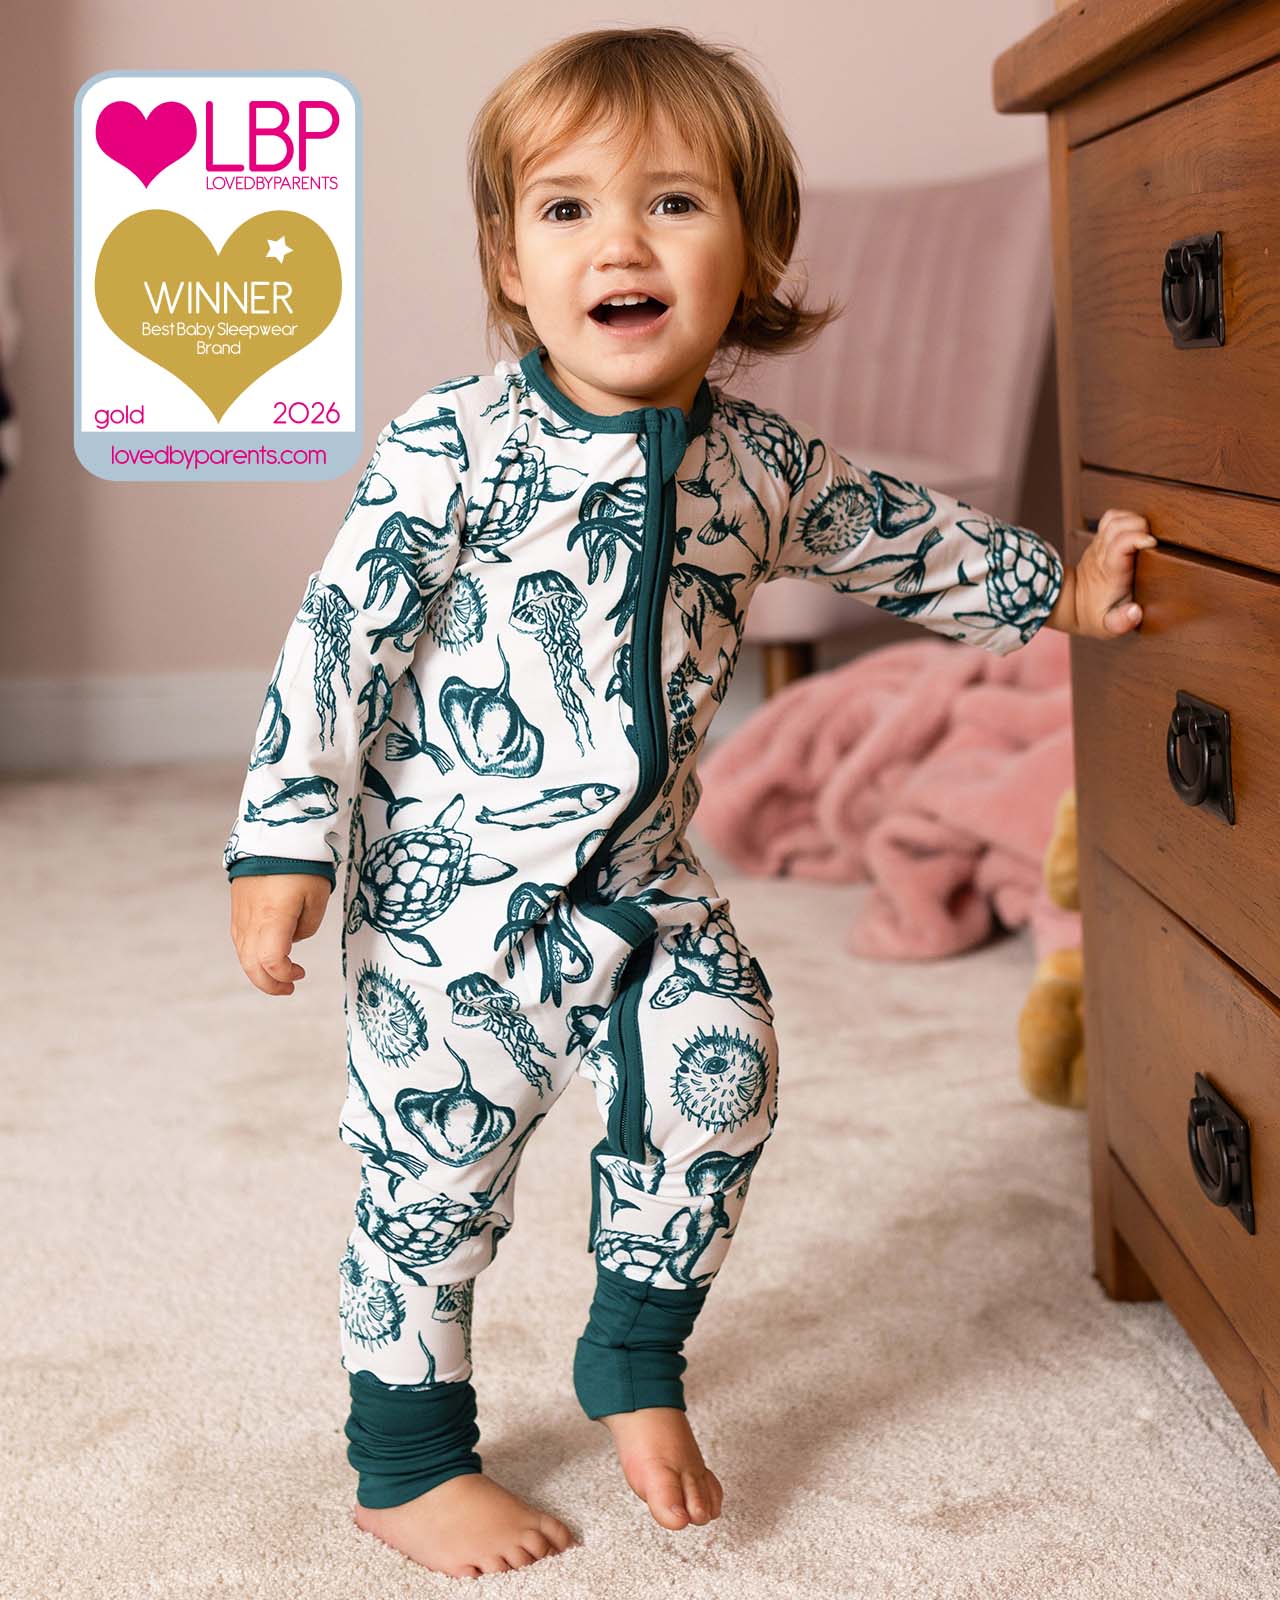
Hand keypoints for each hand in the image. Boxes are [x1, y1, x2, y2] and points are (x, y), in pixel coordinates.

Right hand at [230, 874, 331, 994]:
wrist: (274, 833)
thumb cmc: (301, 863)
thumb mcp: (317, 897)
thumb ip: (308, 926)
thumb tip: (293, 939)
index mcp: (272, 918)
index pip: (270, 961)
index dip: (284, 975)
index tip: (301, 973)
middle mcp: (251, 920)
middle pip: (251, 966)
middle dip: (269, 984)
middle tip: (289, 988)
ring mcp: (240, 914)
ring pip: (243, 955)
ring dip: (260, 971)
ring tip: (281, 975)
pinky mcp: (238, 907)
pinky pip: (241, 940)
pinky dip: (253, 955)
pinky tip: (268, 953)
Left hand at [1072, 509, 1157, 638]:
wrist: (1071, 604)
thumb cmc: (1094, 615)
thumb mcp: (1106, 627)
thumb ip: (1120, 622)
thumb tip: (1135, 611)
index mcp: (1110, 572)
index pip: (1120, 543)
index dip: (1138, 537)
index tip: (1153, 545)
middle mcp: (1103, 553)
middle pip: (1118, 524)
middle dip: (1140, 525)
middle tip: (1152, 541)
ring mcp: (1099, 544)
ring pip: (1114, 518)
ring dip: (1133, 519)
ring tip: (1144, 534)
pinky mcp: (1099, 540)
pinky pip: (1111, 518)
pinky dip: (1125, 517)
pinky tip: (1134, 530)